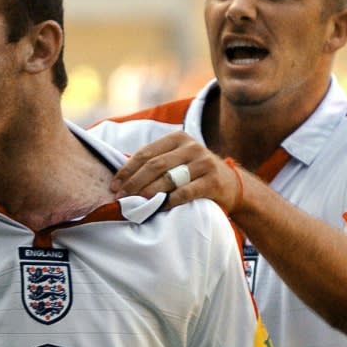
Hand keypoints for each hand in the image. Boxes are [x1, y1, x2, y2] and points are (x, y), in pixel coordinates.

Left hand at [109, 131, 243, 211]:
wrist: (232, 185)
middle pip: (155, 165)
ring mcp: (203, 163)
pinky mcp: (212, 181)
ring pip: (169, 178)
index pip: (146, 153)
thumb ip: (156, 162)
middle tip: (121, 197)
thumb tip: (121, 176)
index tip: (114, 185)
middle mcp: (191, 147)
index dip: (127, 170)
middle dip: (134, 182)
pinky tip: (158, 208)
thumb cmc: (195, 174)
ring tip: (135, 203)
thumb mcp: (178, 160)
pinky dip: (169, 201)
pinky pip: (186, 192)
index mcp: (178, 138)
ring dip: (148, 192)